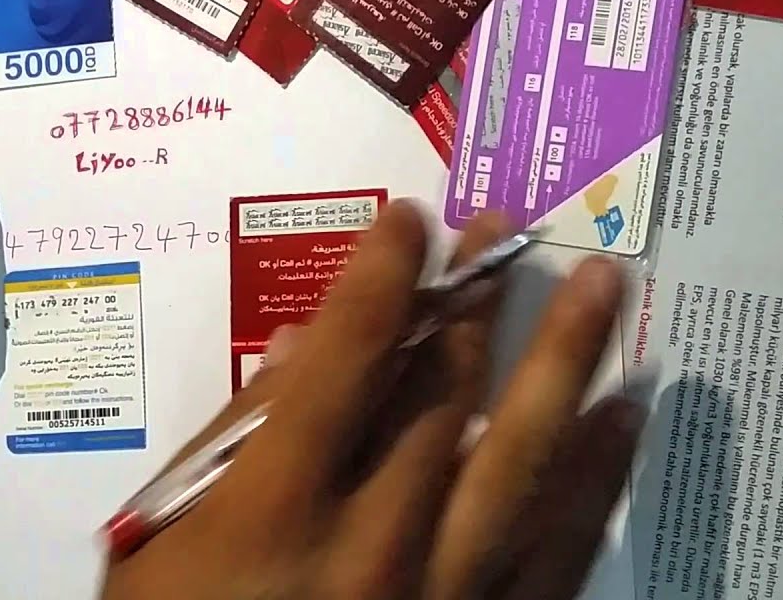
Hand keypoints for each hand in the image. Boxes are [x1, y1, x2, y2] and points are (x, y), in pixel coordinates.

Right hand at [100, 201, 642, 599]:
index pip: (346, 358)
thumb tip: (297, 348)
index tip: (409, 222)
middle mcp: (371, 544)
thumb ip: (230, 444)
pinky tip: (621, 421)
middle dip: (475, 302)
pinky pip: (556, 554)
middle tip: (507, 231)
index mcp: (276, 509)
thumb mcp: (161, 542)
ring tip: (603, 290)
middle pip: (440, 397)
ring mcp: (441, 596)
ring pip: (519, 462)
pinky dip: (595, 482)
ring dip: (563, 365)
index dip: (382, 276)